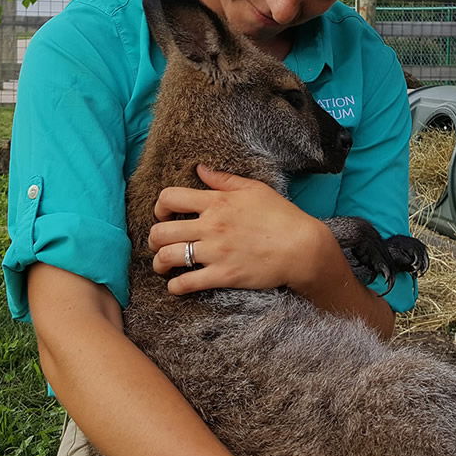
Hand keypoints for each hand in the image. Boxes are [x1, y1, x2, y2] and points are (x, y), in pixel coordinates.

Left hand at [147, 165, 331, 295]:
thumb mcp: (253, 189)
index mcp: (216, 202)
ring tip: (163, 264)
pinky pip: (186, 283)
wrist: (302, 248)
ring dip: (159, 263)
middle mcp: (210, 226)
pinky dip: (175, 286)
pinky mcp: (223, 275)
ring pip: (168, 257)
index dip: (159, 206)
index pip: (170, 198)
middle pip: (161, 231)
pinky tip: (176, 285)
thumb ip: (223, 179)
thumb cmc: (281, 216)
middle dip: (153, 238)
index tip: (163, 214)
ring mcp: (215, 252)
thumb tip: (200, 169)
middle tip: (159, 243)